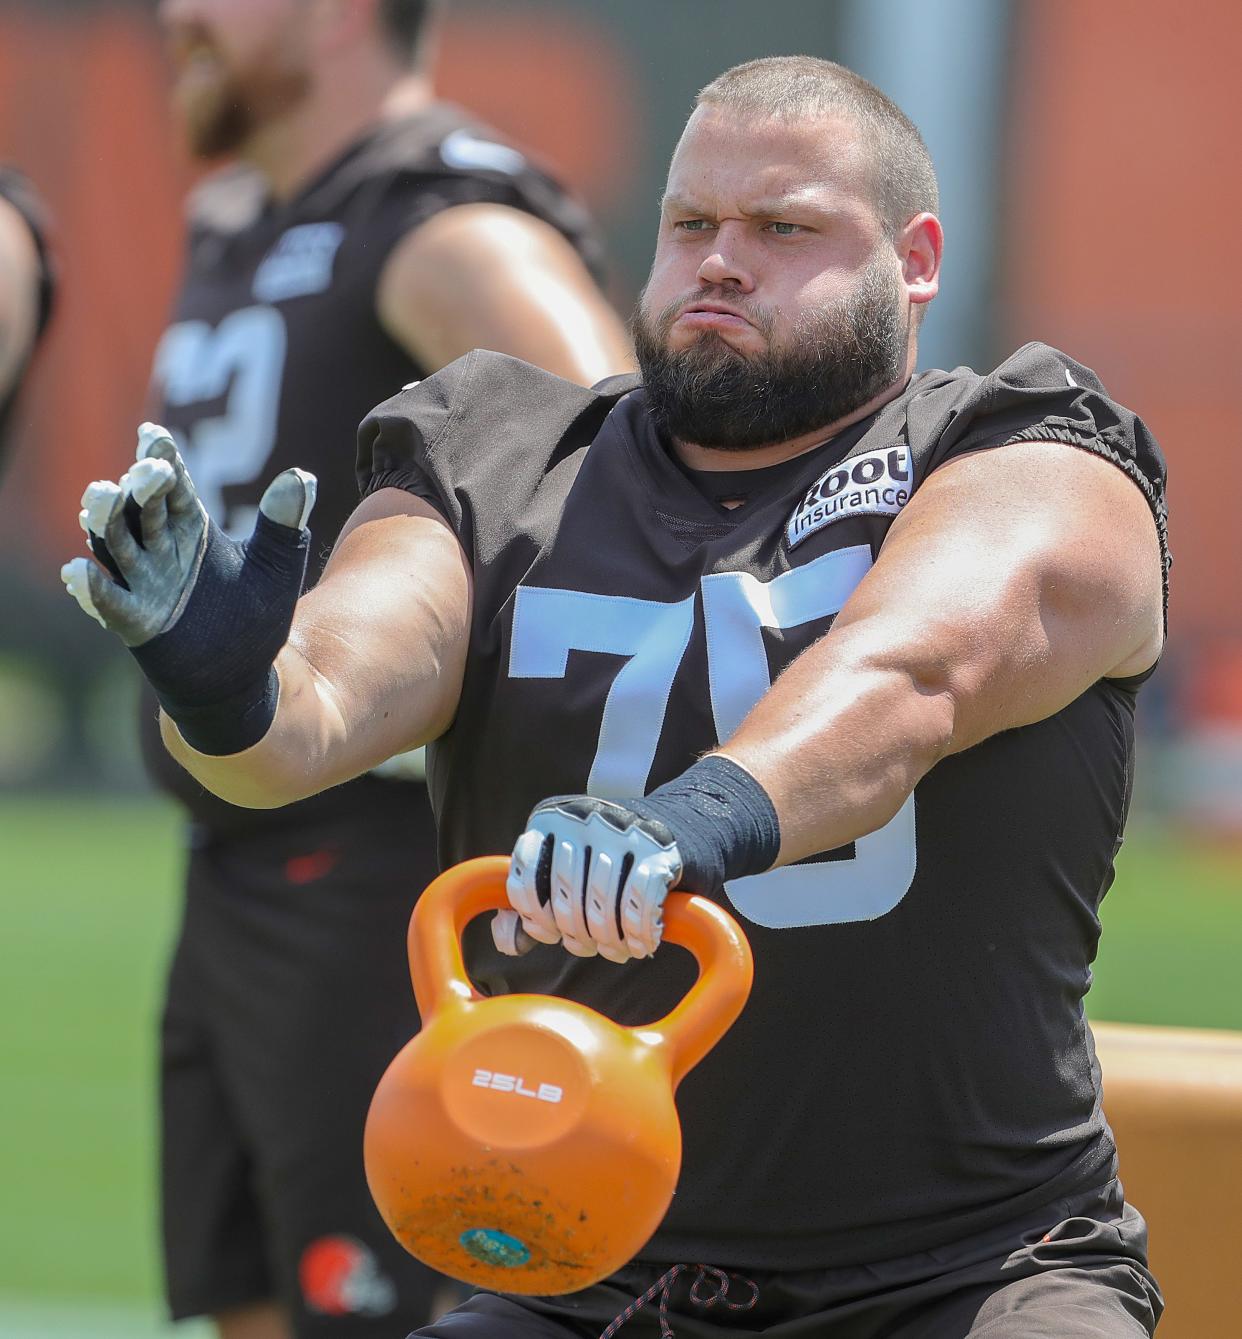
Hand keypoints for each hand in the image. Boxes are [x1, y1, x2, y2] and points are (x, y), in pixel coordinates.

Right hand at [61, 423, 316, 753]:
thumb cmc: (254, 616)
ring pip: (114, 545)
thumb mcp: (276, 567)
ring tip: (102, 497)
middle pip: (140, 508)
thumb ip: (284, 523)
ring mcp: (143, 585)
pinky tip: (81, 572)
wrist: (245, 678)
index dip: (162, 459)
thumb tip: (303, 476)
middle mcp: (160, 550)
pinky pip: (108, 602)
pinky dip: (93, 588)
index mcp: (191, 528)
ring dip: (104, 521)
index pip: (173, 487)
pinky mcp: (135, 623)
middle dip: (139, 487)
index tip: (155, 436)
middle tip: (147, 471)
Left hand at [494, 796, 683, 961]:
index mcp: (551, 818)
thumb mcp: (567, 870)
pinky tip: (643, 943)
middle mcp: (583, 817)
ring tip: (617, 950)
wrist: (685, 825)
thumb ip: (534, 901)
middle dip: (577, 934)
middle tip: (591, 947)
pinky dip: (640, 931)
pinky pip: (639, 900)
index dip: (536, 918)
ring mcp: (623, 829)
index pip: (526, 878)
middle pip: (566, 895)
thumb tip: (508, 939)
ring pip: (602, 901)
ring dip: (610, 939)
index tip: (553, 934)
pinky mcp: (660, 847)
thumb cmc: (612, 859)